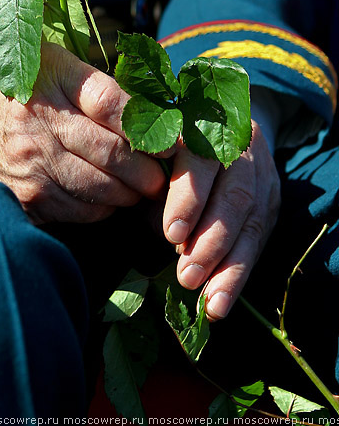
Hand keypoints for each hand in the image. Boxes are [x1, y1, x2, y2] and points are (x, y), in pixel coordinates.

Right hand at [0, 42, 166, 223]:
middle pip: (112, 153)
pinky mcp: (27, 198)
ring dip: (130, 192)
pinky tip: (106, 196)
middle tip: (161, 175)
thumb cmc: (29, 95)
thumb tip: (157, 112)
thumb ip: (101, 87)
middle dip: (147, 170)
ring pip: (102, 188)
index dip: (146, 124)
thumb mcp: (57, 69)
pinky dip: (104, 207)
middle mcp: (38, 122)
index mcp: (51, 80)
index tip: (170, 141)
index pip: (108, 102)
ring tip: (138, 187)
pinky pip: (83, 211)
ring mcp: (31, 164)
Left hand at [156, 122, 279, 320]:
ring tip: (209, 300)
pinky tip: (221, 299)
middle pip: (235, 194)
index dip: (190, 197)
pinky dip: (239, 272)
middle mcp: (241, 146)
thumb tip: (164, 233)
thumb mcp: (154, 158)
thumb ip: (154, 186)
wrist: (214, 128)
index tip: (172, 234)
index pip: (202, 158)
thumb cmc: (166, 148)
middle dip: (211, 241)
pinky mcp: (272, 197)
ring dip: (229, 265)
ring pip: (252, 219)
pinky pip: (259, 238)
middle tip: (188, 276)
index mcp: (205, 125)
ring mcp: (262, 171)